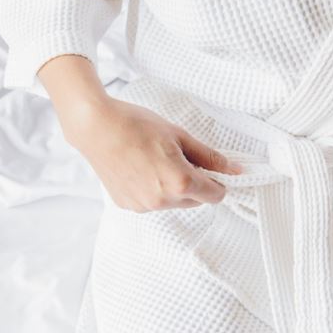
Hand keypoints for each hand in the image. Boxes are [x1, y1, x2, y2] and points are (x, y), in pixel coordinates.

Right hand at [61, 96, 241, 211]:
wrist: (97, 128)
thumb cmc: (136, 126)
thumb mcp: (179, 136)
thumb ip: (209, 156)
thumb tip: (235, 169)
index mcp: (180, 183)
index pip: (215, 195)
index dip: (217, 181)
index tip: (210, 169)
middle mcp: (162, 201)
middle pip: (194, 200)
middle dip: (194, 182)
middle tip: (178, 156)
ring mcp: (143, 206)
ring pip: (173, 202)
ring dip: (173, 187)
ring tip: (155, 159)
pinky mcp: (128, 205)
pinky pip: (152, 202)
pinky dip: (153, 189)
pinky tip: (141, 168)